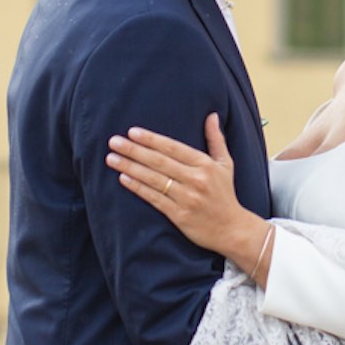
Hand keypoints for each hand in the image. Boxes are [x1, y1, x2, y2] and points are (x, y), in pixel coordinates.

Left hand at [109, 114, 263, 265]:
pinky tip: (124, 178)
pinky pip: (154, 198)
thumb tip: (211, 115)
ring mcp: (187, 198)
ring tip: (112, 159)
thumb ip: (215, 139)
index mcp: (205, 164)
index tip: (132, 132)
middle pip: (159, 162)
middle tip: (113, 141)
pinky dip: (138, 188)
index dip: (151, 139)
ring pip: (154, 179)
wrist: (232, 229)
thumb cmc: (225, 194)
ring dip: (130, 167)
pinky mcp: (179, 216)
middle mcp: (195, 180)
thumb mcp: (225, 164)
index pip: (173, 148)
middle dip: (134, 150)